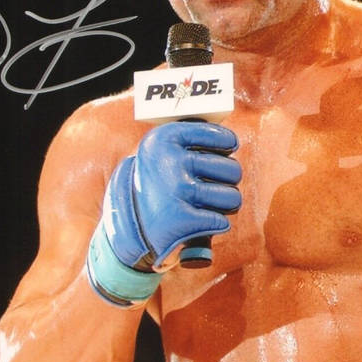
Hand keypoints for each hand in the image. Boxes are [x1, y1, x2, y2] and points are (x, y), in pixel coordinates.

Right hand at [87, 121, 240, 304]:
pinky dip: (215, 225)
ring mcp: (177, 189)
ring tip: (207, 205)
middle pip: (231, 169)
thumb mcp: (162, 154)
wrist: (129, 227)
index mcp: (163, 138)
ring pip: (232, 197)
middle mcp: (170, 160)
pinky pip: (221, 221)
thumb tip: (230, 140)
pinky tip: (200, 222)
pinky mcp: (182, 218)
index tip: (228, 147)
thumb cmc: (159, 186)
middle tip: (212, 185)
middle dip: (228, 180)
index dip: (227, 142)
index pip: (216, 134)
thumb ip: (191, 141)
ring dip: (226, 205)